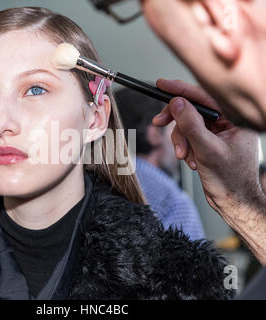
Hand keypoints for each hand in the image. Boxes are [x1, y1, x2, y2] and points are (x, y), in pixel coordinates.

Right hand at [153, 79, 265, 262]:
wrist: (231, 201)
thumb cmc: (230, 179)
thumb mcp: (208, 150)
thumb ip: (191, 125)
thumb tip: (177, 103)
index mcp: (234, 119)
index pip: (204, 97)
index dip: (181, 90)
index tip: (162, 85)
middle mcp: (226, 122)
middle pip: (192, 110)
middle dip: (177, 122)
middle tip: (158, 122)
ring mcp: (217, 132)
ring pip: (187, 125)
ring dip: (181, 141)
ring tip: (186, 156)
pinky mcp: (208, 142)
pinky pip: (188, 137)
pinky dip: (185, 148)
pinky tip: (192, 160)